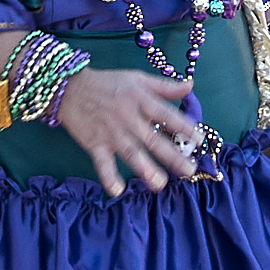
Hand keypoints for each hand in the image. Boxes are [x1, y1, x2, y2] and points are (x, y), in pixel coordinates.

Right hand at [56, 68, 199, 196]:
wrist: (70, 87)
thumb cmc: (108, 83)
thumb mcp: (138, 78)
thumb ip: (164, 86)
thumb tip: (190, 87)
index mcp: (140, 99)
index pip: (166, 114)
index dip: (183, 126)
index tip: (199, 139)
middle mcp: (128, 117)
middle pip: (152, 138)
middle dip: (171, 155)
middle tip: (189, 170)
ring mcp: (111, 132)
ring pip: (131, 152)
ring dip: (145, 169)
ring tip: (160, 184)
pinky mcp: (95, 143)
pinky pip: (102, 162)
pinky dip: (108, 177)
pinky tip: (117, 191)